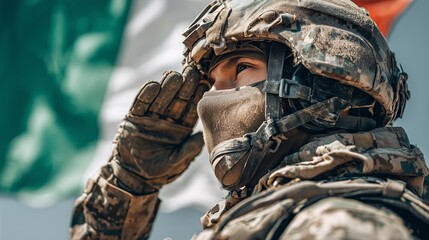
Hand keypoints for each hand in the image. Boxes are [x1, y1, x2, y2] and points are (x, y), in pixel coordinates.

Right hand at [111, 66, 209, 192]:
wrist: (133, 176)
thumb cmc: (158, 173)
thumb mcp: (176, 163)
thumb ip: (189, 150)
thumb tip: (202, 137)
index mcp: (181, 129)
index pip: (190, 109)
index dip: (197, 96)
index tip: (205, 83)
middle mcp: (167, 120)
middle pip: (177, 99)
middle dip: (184, 86)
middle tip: (192, 72)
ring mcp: (151, 117)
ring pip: (160, 98)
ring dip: (167, 86)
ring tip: (174, 75)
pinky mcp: (134, 118)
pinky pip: (140, 104)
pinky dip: (146, 95)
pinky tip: (153, 85)